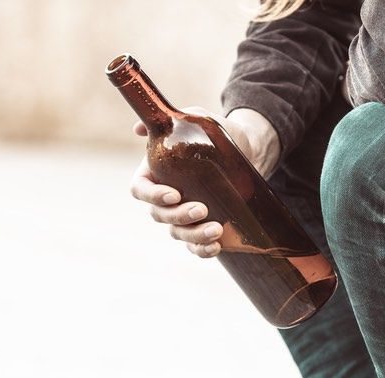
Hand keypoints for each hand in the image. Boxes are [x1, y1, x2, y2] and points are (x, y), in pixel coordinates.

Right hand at [128, 107, 279, 258]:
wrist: (247, 149)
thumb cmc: (215, 133)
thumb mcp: (194, 119)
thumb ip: (169, 122)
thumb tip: (138, 130)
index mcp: (154, 173)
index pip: (140, 190)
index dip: (153, 196)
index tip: (174, 194)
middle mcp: (165, 198)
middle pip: (160, 215)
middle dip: (180, 216)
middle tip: (202, 209)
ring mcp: (182, 216)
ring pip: (178, 233)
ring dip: (194, 236)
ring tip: (217, 230)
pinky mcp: (201, 227)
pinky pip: (195, 247)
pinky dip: (202, 250)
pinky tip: (216, 246)